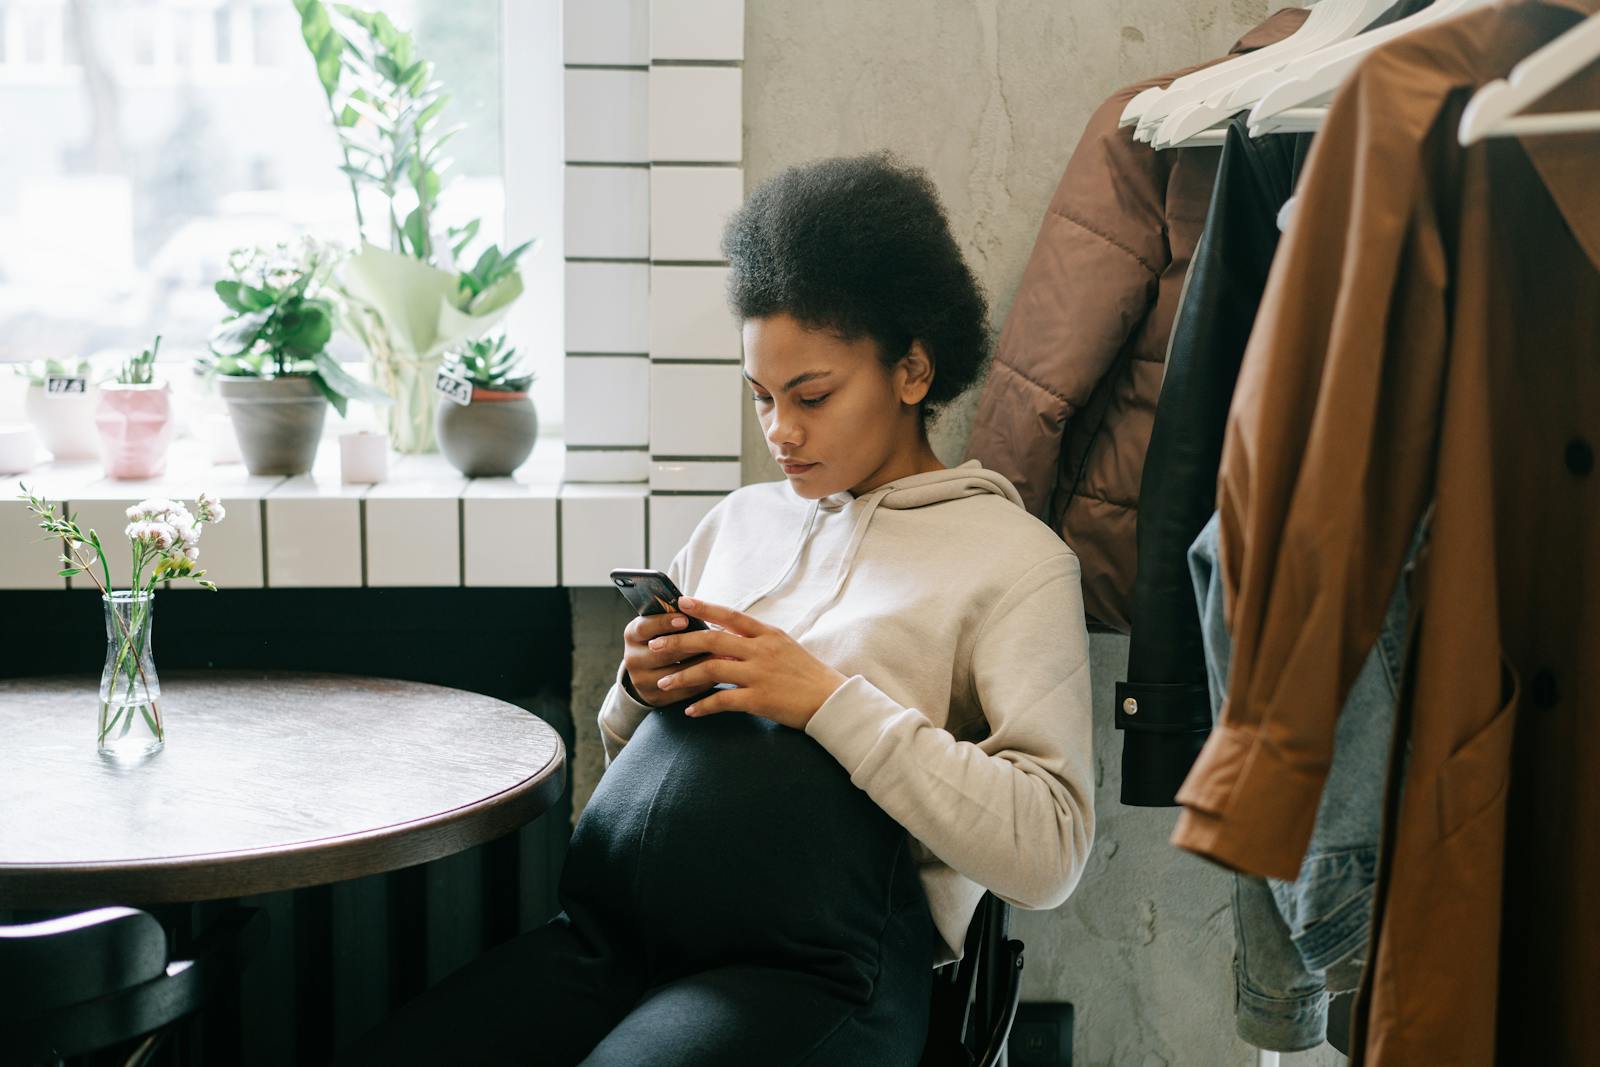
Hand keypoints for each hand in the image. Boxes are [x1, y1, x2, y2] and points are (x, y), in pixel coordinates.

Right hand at [621, 610, 713, 708]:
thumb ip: (674, 617)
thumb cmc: (664, 638)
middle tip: (714, 641)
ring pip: (673, 674)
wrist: (650, 671)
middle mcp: (632, 659)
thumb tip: (695, 605)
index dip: (664, 623)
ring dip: (700, 665)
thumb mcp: (661, 626)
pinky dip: (702, 682)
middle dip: (688, 646)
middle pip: (661, 653)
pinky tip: (718, 674)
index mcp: (632, 635)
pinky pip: (682, 691)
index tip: (685, 619)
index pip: (644, 627)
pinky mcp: (655, 698)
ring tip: (722, 656)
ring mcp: (642, 681)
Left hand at [647, 597, 848, 729]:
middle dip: (679, 642)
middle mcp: (761, 650)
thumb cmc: (807, 675)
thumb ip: (757, 641)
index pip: (730, 615)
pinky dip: (703, 705)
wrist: (831, 700)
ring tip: (664, 682)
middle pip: (711, 640)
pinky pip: (722, 700)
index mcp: (768, 634)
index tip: (680, 603)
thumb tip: (727, 636)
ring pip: (710, 669)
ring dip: (683, 676)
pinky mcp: (759, 699)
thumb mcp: (785, 647)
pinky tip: (690, 711)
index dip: (704, 608)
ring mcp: (759, 674)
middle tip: (655, 645)